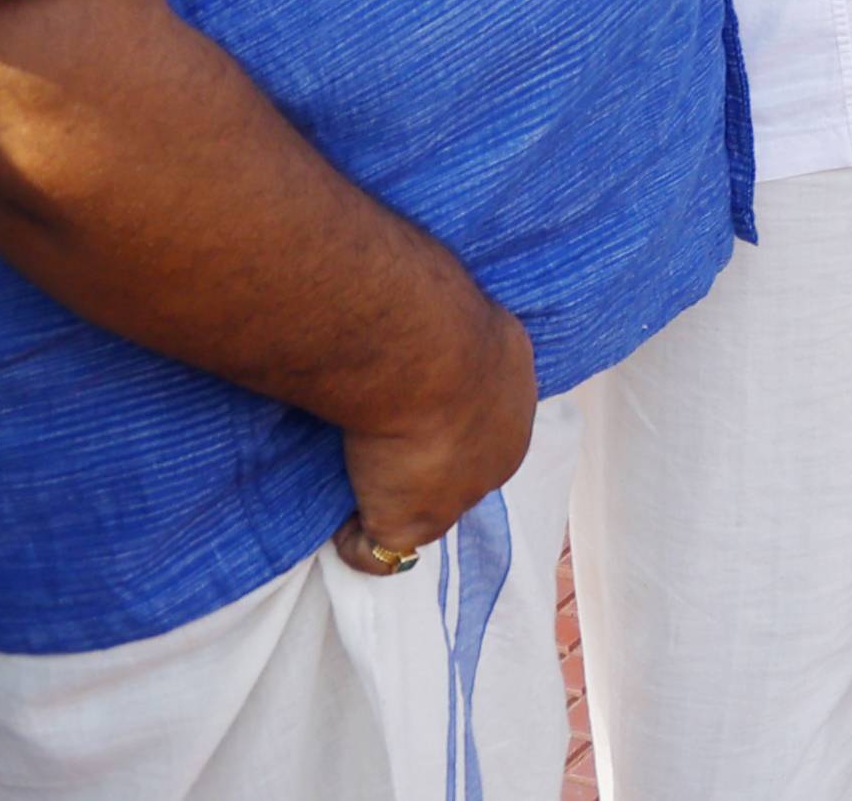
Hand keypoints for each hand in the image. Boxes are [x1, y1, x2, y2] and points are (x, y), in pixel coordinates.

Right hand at [335, 295, 535, 571]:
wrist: (423, 347)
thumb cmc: (432, 310)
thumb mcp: (456, 305)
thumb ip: (445, 319)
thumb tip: (421, 298)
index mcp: (515, 388)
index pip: (486, 418)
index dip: (449, 419)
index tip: (410, 409)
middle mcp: (504, 444)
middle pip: (466, 469)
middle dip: (426, 467)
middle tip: (378, 450)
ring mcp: (462, 491)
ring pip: (427, 510)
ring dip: (390, 503)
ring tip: (352, 486)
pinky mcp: (414, 523)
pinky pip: (380, 553)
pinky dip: (354, 544)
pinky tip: (336, 521)